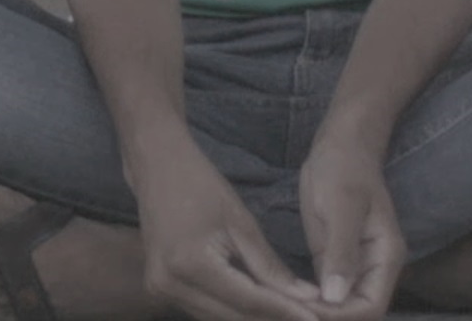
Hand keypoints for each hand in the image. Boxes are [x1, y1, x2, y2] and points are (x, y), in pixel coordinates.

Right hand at [132, 148, 326, 320]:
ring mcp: (159, 290)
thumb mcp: (240, 222)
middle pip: (232, 316)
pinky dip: (232, 310)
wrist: (155, 166)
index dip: (285, 311)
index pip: (248, 300)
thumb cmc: (200, 184)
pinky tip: (258, 307)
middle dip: (272, 318)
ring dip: (253, 318)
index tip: (317, 317)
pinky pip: (203, 309)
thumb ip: (270, 266)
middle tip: (307, 317)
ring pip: (218, 318)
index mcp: (190, 264)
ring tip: (288, 313)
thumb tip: (307, 297)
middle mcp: (169, 285)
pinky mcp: (159, 289)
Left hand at [297, 142, 404, 320]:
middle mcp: (373, 269)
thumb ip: (342, 251)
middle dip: (326, 318)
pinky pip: (326, 293)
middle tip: (286, 310)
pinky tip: (284, 300)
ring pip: (340, 307)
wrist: (340, 146)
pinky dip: (309, 302)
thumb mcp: (342, 206)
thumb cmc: (344, 169)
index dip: (341, 316)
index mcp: (385, 258)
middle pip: (356, 313)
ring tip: (282, 309)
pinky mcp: (332, 261)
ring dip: (315, 313)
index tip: (306, 310)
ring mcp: (353, 267)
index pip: (370, 307)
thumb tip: (335, 297)